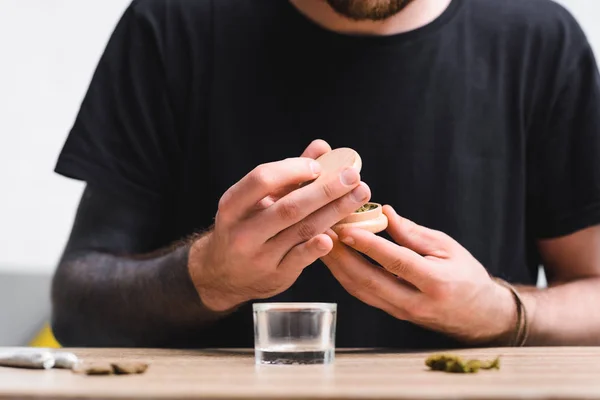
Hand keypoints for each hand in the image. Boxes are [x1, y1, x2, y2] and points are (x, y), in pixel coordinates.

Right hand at [189, 140, 371, 311]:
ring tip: (359, 195)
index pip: (262, 179)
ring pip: (301, 230)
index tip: (318, 166)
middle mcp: (242, 232)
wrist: (224, 273)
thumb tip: (322, 147)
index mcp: (232, 205)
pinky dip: (316, 247)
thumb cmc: (246, 226)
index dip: (292, 169)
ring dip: (334, 211)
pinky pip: (300, 259)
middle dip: (325, 190)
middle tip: (353, 177)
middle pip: (289, 207)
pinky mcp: (276, 275)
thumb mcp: (255, 201)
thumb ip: (288, 173)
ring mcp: (259, 256)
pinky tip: (333, 236)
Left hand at [321, 205, 515, 344]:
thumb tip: (384, 213)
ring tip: (320, 242)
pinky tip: (333, 259)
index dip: (368, 245)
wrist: (479, 316)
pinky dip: (345, 276)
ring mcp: (402, 312)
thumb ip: (413, 233)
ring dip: (337, 267)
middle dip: (341, 256)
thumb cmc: (467, 276)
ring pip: (361, 290)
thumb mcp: (447, 248)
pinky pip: (363, 295)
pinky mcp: (392, 314)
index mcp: (436, 282)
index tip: (345, 228)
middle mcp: (416, 302)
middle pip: (369, 281)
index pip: (396, 262)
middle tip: (322, 232)